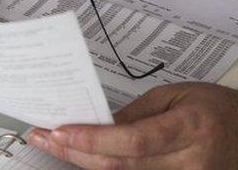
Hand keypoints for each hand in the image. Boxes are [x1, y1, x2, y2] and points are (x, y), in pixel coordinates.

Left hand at [27, 83, 237, 169]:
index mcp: (189, 127)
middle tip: (44, 137)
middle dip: (75, 152)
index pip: (133, 140)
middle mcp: (188, 161)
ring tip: (55, 145)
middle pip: (121, 164)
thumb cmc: (215, 109)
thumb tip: (96, 123)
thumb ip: (135, 113)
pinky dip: (106, 169)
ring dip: (84, 162)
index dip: (93, 139)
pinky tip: (83, 158)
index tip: (60, 131)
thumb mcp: (175, 96)